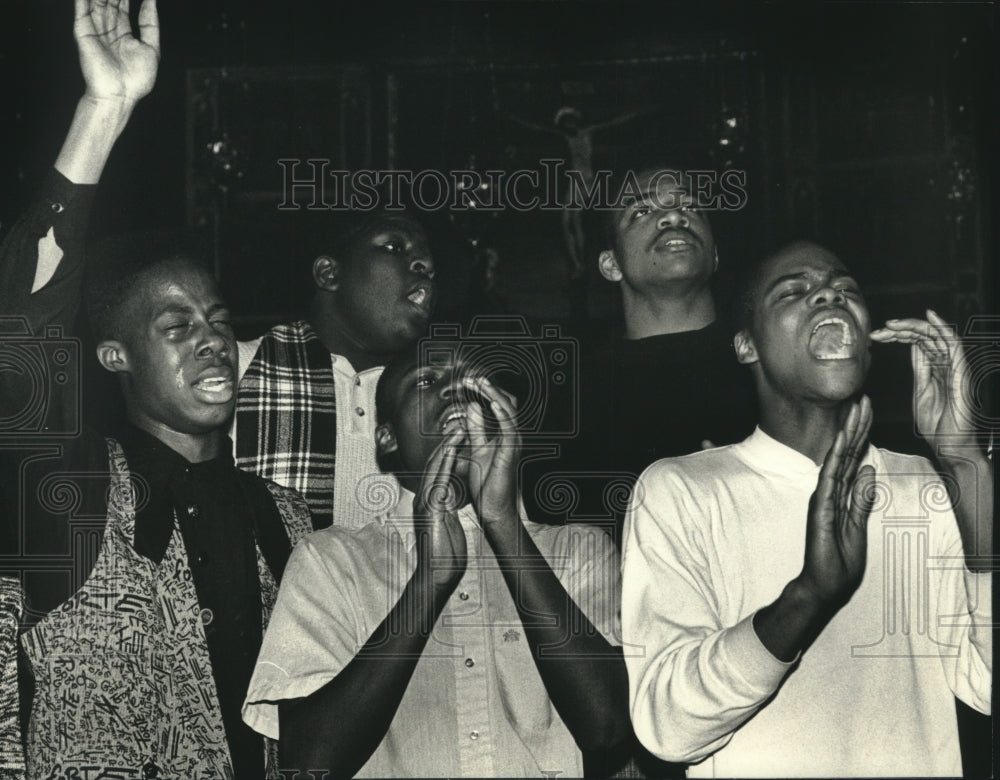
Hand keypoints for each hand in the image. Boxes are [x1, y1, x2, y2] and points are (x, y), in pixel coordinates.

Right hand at [74, 0, 159, 103]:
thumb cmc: (136, 79)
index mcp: (123, 32)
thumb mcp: (152, 48)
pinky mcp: (83, 30)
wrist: (119, 95)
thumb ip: (150, 23)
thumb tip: (152, 0)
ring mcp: (94, 28)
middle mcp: (107, 28)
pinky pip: (83, 6)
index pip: (123, 3)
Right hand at [412, 429, 466, 588]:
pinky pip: (439, 481)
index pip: (438, 472)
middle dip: (446, 443)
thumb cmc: (444, 554)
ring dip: (446, 447)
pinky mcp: (431, 509)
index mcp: (429, 502)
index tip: (459, 437)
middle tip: (459, 424)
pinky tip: (453, 450)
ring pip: (435, 468)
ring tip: (458, 429)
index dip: (448, 452)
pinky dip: (446, 463)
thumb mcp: (446, 525)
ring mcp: (426, 503)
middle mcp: (425, 499)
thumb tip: (448, 497)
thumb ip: (445, 509)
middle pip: (435, 464)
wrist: (437, 576)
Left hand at [463, 376, 520, 529]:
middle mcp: (512, 435)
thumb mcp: (476, 449)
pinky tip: (492, 404)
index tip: (467, 382)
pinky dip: (502, 414)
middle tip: (471, 379)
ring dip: (494, 394)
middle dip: (489, 388)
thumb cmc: (486, 484)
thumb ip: (475, 429)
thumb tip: (472, 406)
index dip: (484, 391)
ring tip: (480, 383)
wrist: (493, 509)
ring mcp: (514, 443)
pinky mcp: (511, 452)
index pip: (498, 405)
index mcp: (503, 434)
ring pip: (509, 411)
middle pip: (506, 402)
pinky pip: (510, 428)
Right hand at [797, 396, 876, 608]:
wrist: (824, 584)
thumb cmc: (838, 560)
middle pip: (847, 453)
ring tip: (855, 410)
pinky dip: (836, 457)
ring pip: (839, 459)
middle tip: (862, 398)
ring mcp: (825, 497)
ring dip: (847, 434)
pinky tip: (840, 440)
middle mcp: (831, 491)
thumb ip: (862, 499)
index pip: (854, 459)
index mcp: (842, 495)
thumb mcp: (858, 527)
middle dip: (855, 425)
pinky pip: (830, 477)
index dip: (861, 436)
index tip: (866, 412)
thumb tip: (870, 471)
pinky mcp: (821, 507)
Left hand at [870, 310, 976, 451]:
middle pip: (924, 336)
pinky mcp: (961, 370)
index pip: (916, 342)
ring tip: (892, 324)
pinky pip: (954, 343)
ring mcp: (954, 365)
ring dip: (913, 326)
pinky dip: (942, 327)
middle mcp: (945, 363)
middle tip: (879, 331)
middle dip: (900, 330)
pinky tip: (929, 316)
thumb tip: (911, 347)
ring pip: (935, 335)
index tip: (875, 335)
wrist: (950, 444)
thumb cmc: (938, 424)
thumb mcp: (921, 391)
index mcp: (934, 368)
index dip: (897, 335)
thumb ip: (919, 369)